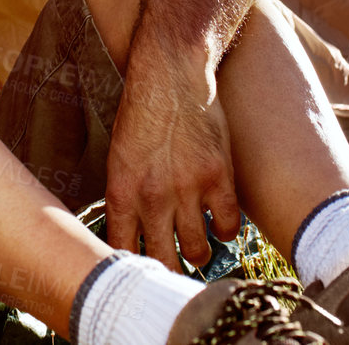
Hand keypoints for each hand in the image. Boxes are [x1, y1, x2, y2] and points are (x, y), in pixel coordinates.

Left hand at [103, 52, 241, 271]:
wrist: (170, 75)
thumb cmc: (142, 112)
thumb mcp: (120, 156)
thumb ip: (126, 196)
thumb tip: (132, 233)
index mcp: (122, 192)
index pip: (122, 251)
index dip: (133, 268)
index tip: (140, 274)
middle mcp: (153, 197)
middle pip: (162, 260)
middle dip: (168, 272)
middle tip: (174, 273)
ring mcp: (188, 189)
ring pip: (198, 250)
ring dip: (199, 255)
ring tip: (199, 251)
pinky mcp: (218, 177)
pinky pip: (228, 226)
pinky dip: (226, 232)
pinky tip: (221, 225)